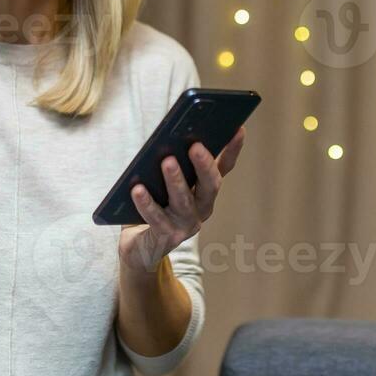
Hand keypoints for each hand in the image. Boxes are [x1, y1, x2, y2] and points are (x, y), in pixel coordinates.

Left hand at [119, 127, 245, 273]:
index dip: (233, 149)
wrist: (142, 247)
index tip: (238, 128)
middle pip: (209, 186)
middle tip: (195, 145)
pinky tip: (137, 189)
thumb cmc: (156, 205)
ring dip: (176, 181)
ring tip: (168, 161)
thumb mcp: (167, 182)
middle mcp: (202, 208)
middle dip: (204, 165)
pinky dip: (147, 203)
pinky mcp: (167, 237)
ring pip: (183, 202)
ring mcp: (186, 225)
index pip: (224, 168)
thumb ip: (174, 163)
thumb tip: (170, 135)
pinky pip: (156, 219)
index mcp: (205, 191)